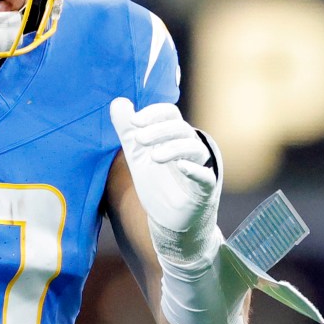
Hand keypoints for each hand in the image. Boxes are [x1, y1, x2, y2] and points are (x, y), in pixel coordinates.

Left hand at [109, 98, 219, 269]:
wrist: (169, 221)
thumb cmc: (159, 185)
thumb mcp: (138, 155)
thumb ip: (127, 130)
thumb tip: (118, 102)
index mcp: (174, 137)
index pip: (170, 114)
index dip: (153, 114)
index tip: (134, 121)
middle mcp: (189, 148)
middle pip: (180, 128)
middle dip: (159, 130)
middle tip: (138, 138)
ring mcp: (199, 168)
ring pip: (193, 148)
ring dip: (173, 148)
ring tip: (153, 157)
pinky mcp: (204, 190)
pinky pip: (205, 177)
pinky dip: (194, 170)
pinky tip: (180, 167)